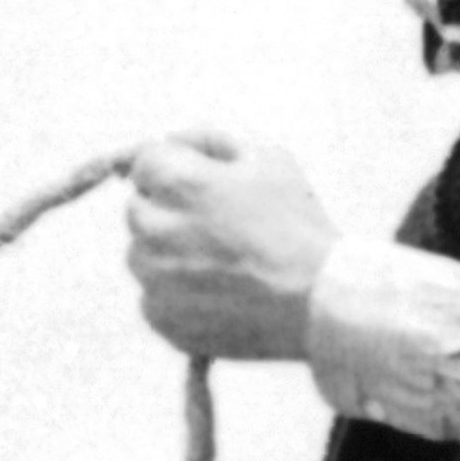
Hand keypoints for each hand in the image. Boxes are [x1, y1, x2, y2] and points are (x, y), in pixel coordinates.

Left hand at [124, 130, 333, 362]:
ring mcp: (155, 278)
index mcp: (178, 182)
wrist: (321, 301)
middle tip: (215, 227)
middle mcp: (155, 229)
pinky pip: (153, 299)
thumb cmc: (297, 226)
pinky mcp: (162, 318)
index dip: (175, 169)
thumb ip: (213, 144)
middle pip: (138, 211)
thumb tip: (175, 142)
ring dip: (168, 255)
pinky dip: (176, 296)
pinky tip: (217, 294)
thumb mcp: (267, 160)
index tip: (200, 184)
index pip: (144, 164)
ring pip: (142, 257)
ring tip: (220, 264)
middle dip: (167, 212)